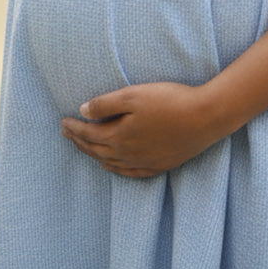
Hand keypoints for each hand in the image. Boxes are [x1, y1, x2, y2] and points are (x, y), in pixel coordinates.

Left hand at [61, 82, 222, 177]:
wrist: (205, 118)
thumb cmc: (169, 101)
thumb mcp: (134, 95)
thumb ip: (105, 104)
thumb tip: (82, 111)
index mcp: (119, 135)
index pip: (88, 133)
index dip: (73, 128)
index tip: (62, 122)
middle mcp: (127, 153)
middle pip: (96, 150)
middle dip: (79, 141)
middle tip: (67, 133)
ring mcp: (144, 162)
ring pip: (110, 162)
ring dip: (94, 154)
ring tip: (84, 147)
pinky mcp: (159, 165)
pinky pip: (129, 173)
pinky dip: (115, 169)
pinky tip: (111, 165)